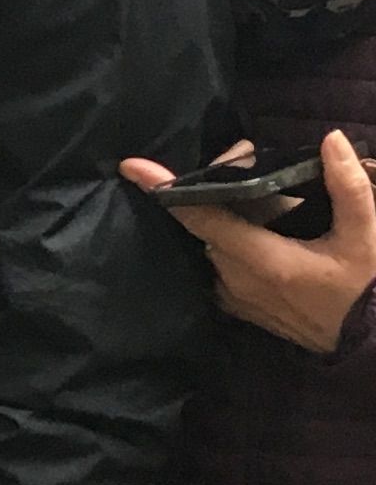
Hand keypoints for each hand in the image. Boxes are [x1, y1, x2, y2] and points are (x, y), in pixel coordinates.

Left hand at [122, 130, 375, 355]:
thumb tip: (331, 140)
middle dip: (218, 190)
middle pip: (205, 222)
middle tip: (248, 162)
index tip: (131, 167)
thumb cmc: (366, 289)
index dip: (165, 189)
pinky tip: (257, 228)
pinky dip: (229, 242)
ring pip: (211, 242)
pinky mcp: (234, 305)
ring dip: (226, 218)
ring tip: (260, 194)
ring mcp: (230, 295)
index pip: (199, 216)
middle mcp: (233, 278)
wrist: (366, 344)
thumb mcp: (366, 237)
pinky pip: (218, 264)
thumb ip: (349, 187)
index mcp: (261, 259)